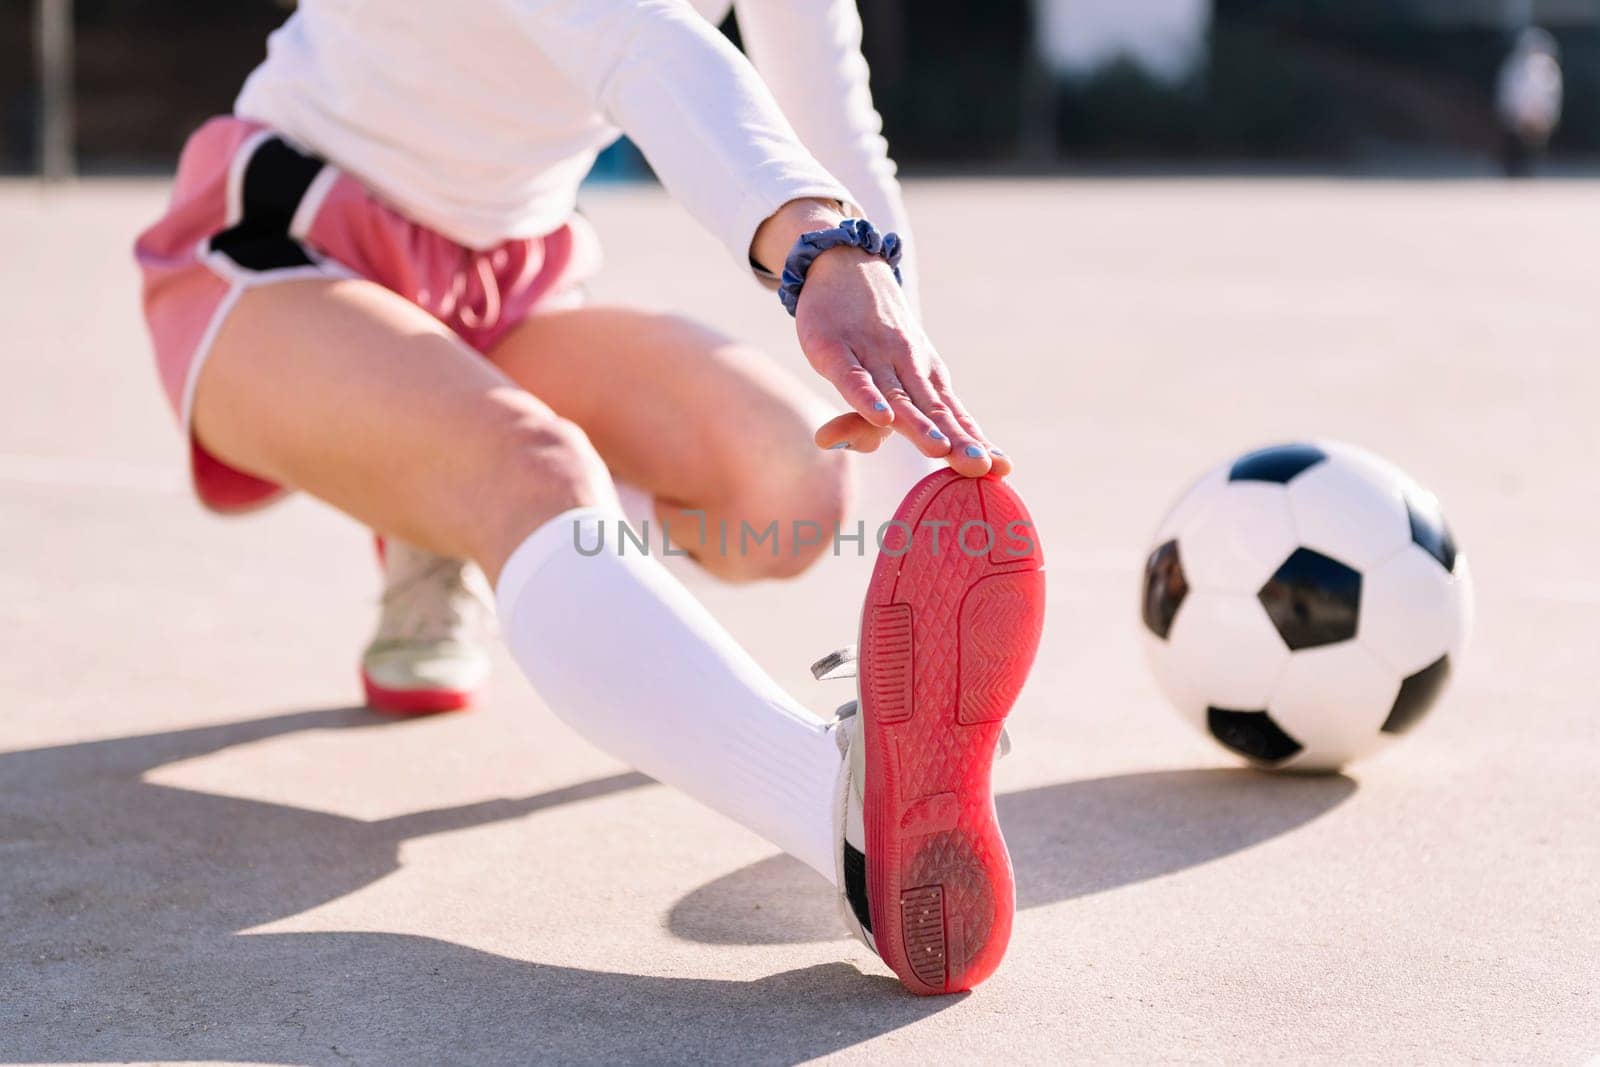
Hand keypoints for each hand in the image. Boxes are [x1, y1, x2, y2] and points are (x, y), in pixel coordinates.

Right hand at [751, 199, 1008, 477]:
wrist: (845, 265)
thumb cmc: (870, 330)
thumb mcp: (882, 373)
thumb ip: (873, 421)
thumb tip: (872, 445)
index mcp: (925, 375)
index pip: (954, 414)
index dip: (975, 441)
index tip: (1003, 468)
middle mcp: (907, 367)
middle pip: (934, 410)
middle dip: (958, 440)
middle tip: (981, 467)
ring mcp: (873, 356)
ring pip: (899, 396)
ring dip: (919, 424)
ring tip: (940, 451)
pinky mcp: (835, 350)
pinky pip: (854, 378)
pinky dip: (868, 398)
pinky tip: (883, 418)